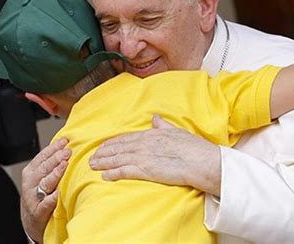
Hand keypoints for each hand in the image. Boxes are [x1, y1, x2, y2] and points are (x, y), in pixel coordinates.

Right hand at [20, 138, 70, 242]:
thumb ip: (50, 164)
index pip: (42, 156)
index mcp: (31, 172)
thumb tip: (66, 145)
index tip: (65, 141)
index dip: (53, 148)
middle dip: (56, 158)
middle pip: (44, 168)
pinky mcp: (38, 212)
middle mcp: (30, 184)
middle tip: (68, 151)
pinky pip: (46, 204)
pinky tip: (59, 193)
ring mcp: (33, 198)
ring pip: (45, 183)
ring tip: (65, 165)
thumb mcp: (40, 178)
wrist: (31, 222)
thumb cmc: (39, 196)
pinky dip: (52, 198)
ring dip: (55, 173)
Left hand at [89, 115, 221, 195]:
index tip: (104, 145)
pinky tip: (104, 175)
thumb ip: (163, 125)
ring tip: (93, 164)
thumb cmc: (194, 147)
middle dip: (104, 152)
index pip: (127, 138)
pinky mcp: (145, 170)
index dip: (114, 142)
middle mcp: (144, 144)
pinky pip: (125, 171)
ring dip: (104, 162)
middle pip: (119, 148)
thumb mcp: (177, 131)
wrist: (202, 161)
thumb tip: (155, 117)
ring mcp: (144, 157)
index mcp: (152, 134)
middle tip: (92, 156)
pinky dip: (113, 173)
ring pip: (118, 159)